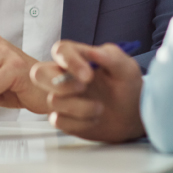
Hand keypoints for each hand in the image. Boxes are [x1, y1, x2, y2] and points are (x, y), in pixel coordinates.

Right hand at [29, 40, 144, 142]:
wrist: (134, 116)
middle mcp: (64, 76)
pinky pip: (57, 120)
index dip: (69, 61)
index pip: (61, 50)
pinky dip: (78, 122)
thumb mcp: (127, 68)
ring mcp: (62, 97)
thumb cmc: (128, 87)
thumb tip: (94, 51)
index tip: (88, 75)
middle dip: (59, 84)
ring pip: (52, 100)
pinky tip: (93, 119)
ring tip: (100, 108)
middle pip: (39, 74)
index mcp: (78, 58)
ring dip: (80, 107)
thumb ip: (111, 56)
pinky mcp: (63, 117)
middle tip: (83, 88)